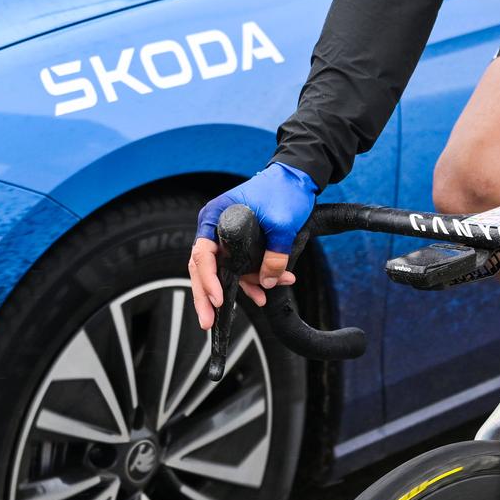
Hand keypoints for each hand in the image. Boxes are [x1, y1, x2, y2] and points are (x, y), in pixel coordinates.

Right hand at [188, 163, 316, 328]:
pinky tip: (263, 293)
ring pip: (224, 272)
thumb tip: (268, 283)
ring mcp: (227, 237)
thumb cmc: (283, 191)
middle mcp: (215, 228)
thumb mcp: (282, 224)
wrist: (298, 177)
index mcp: (214, 217)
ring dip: (242, 288)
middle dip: (207, 297)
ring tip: (262, 298)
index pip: (202, 255)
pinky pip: (239, 269)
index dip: (207, 281)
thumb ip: (275, 255)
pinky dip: (251, 282)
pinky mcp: (241, 244)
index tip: (218, 300)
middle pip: (204, 269)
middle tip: (208, 322)